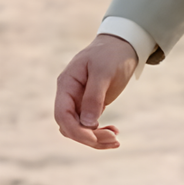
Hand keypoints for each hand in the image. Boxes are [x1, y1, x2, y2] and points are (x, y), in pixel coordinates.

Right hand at [53, 33, 142, 149]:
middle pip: (69, 125)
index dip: (76, 130)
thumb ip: (94, 97)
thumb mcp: (103, 73)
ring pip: (78, 128)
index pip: (62, 114)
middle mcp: (69, 95)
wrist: (122, 45)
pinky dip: (100, 132)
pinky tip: (114, 133)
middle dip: (88, 137)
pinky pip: (89, 125)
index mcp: (66, 85)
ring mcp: (79, 101)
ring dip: (95, 138)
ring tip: (116, 139)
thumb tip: (87, 123)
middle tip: (114, 139)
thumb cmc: (111, 55)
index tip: (95, 137)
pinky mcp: (91, 104)